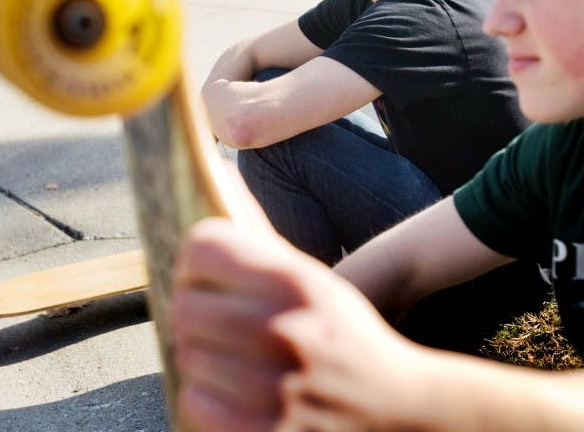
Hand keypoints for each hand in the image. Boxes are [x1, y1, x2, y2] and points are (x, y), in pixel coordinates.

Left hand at [172, 218, 430, 431]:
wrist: (396, 409)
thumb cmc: (346, 336)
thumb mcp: (314, 280)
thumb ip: (261, 237)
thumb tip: (220, 176)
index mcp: (295, 283)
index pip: (202, 247)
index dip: (197, 261)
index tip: (206, 276)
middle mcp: (282, 330)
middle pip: (186, 304)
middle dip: (196, 312)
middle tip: (215, 323)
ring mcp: (272, 387)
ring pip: (187, 354)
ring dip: (203, 357)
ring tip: (233, 359)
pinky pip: (195, 400)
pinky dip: (207, 397)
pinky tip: (235, 392)